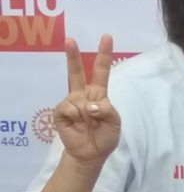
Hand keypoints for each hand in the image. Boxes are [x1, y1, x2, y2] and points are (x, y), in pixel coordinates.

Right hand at [54, 37, 119, 168]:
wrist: (91, 154)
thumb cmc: (105, 137)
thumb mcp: (115, 123)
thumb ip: (107, 110)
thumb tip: (88, 105)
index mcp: (98, 94)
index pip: (101, 71)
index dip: (104, 54)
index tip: (106, 37)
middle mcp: (83, 95)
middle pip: (77, 72)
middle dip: (72, 56)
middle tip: (70, 39)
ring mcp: (71, 102)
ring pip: (77, 97)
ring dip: (86, 112)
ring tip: (88, 124)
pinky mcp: (61, 112)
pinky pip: (68, 108)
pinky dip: (75, 116)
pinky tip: (77, 123)